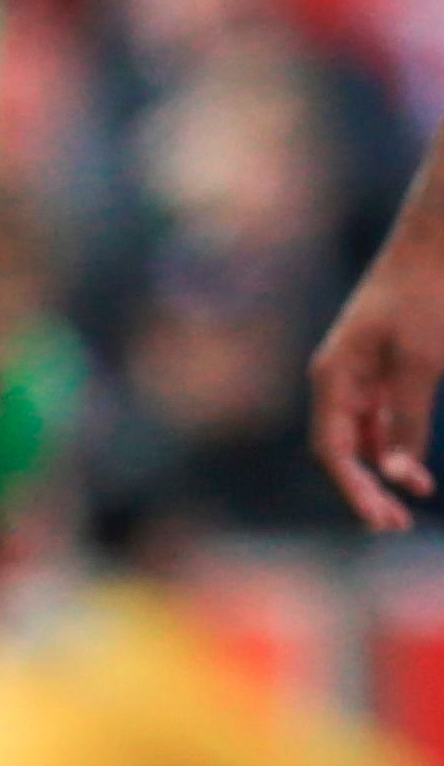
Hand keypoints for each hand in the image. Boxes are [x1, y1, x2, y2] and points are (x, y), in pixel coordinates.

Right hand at [308, 245, 443, 532]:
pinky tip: (413, 469)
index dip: (353, 489)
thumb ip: (408, 418)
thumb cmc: (427, 294)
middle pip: (340, 450)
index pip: (332, 450)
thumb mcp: (422, 361)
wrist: (437, 240)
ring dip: (381, 472)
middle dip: (364, 490)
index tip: (381, 520)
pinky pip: (379, 419)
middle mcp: (337, 380)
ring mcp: (358, 374)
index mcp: (333, 378)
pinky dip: (393, 446)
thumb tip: (399, 474)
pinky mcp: (382, 367)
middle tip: (394, 525)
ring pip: (360, 438)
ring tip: (409, 503)